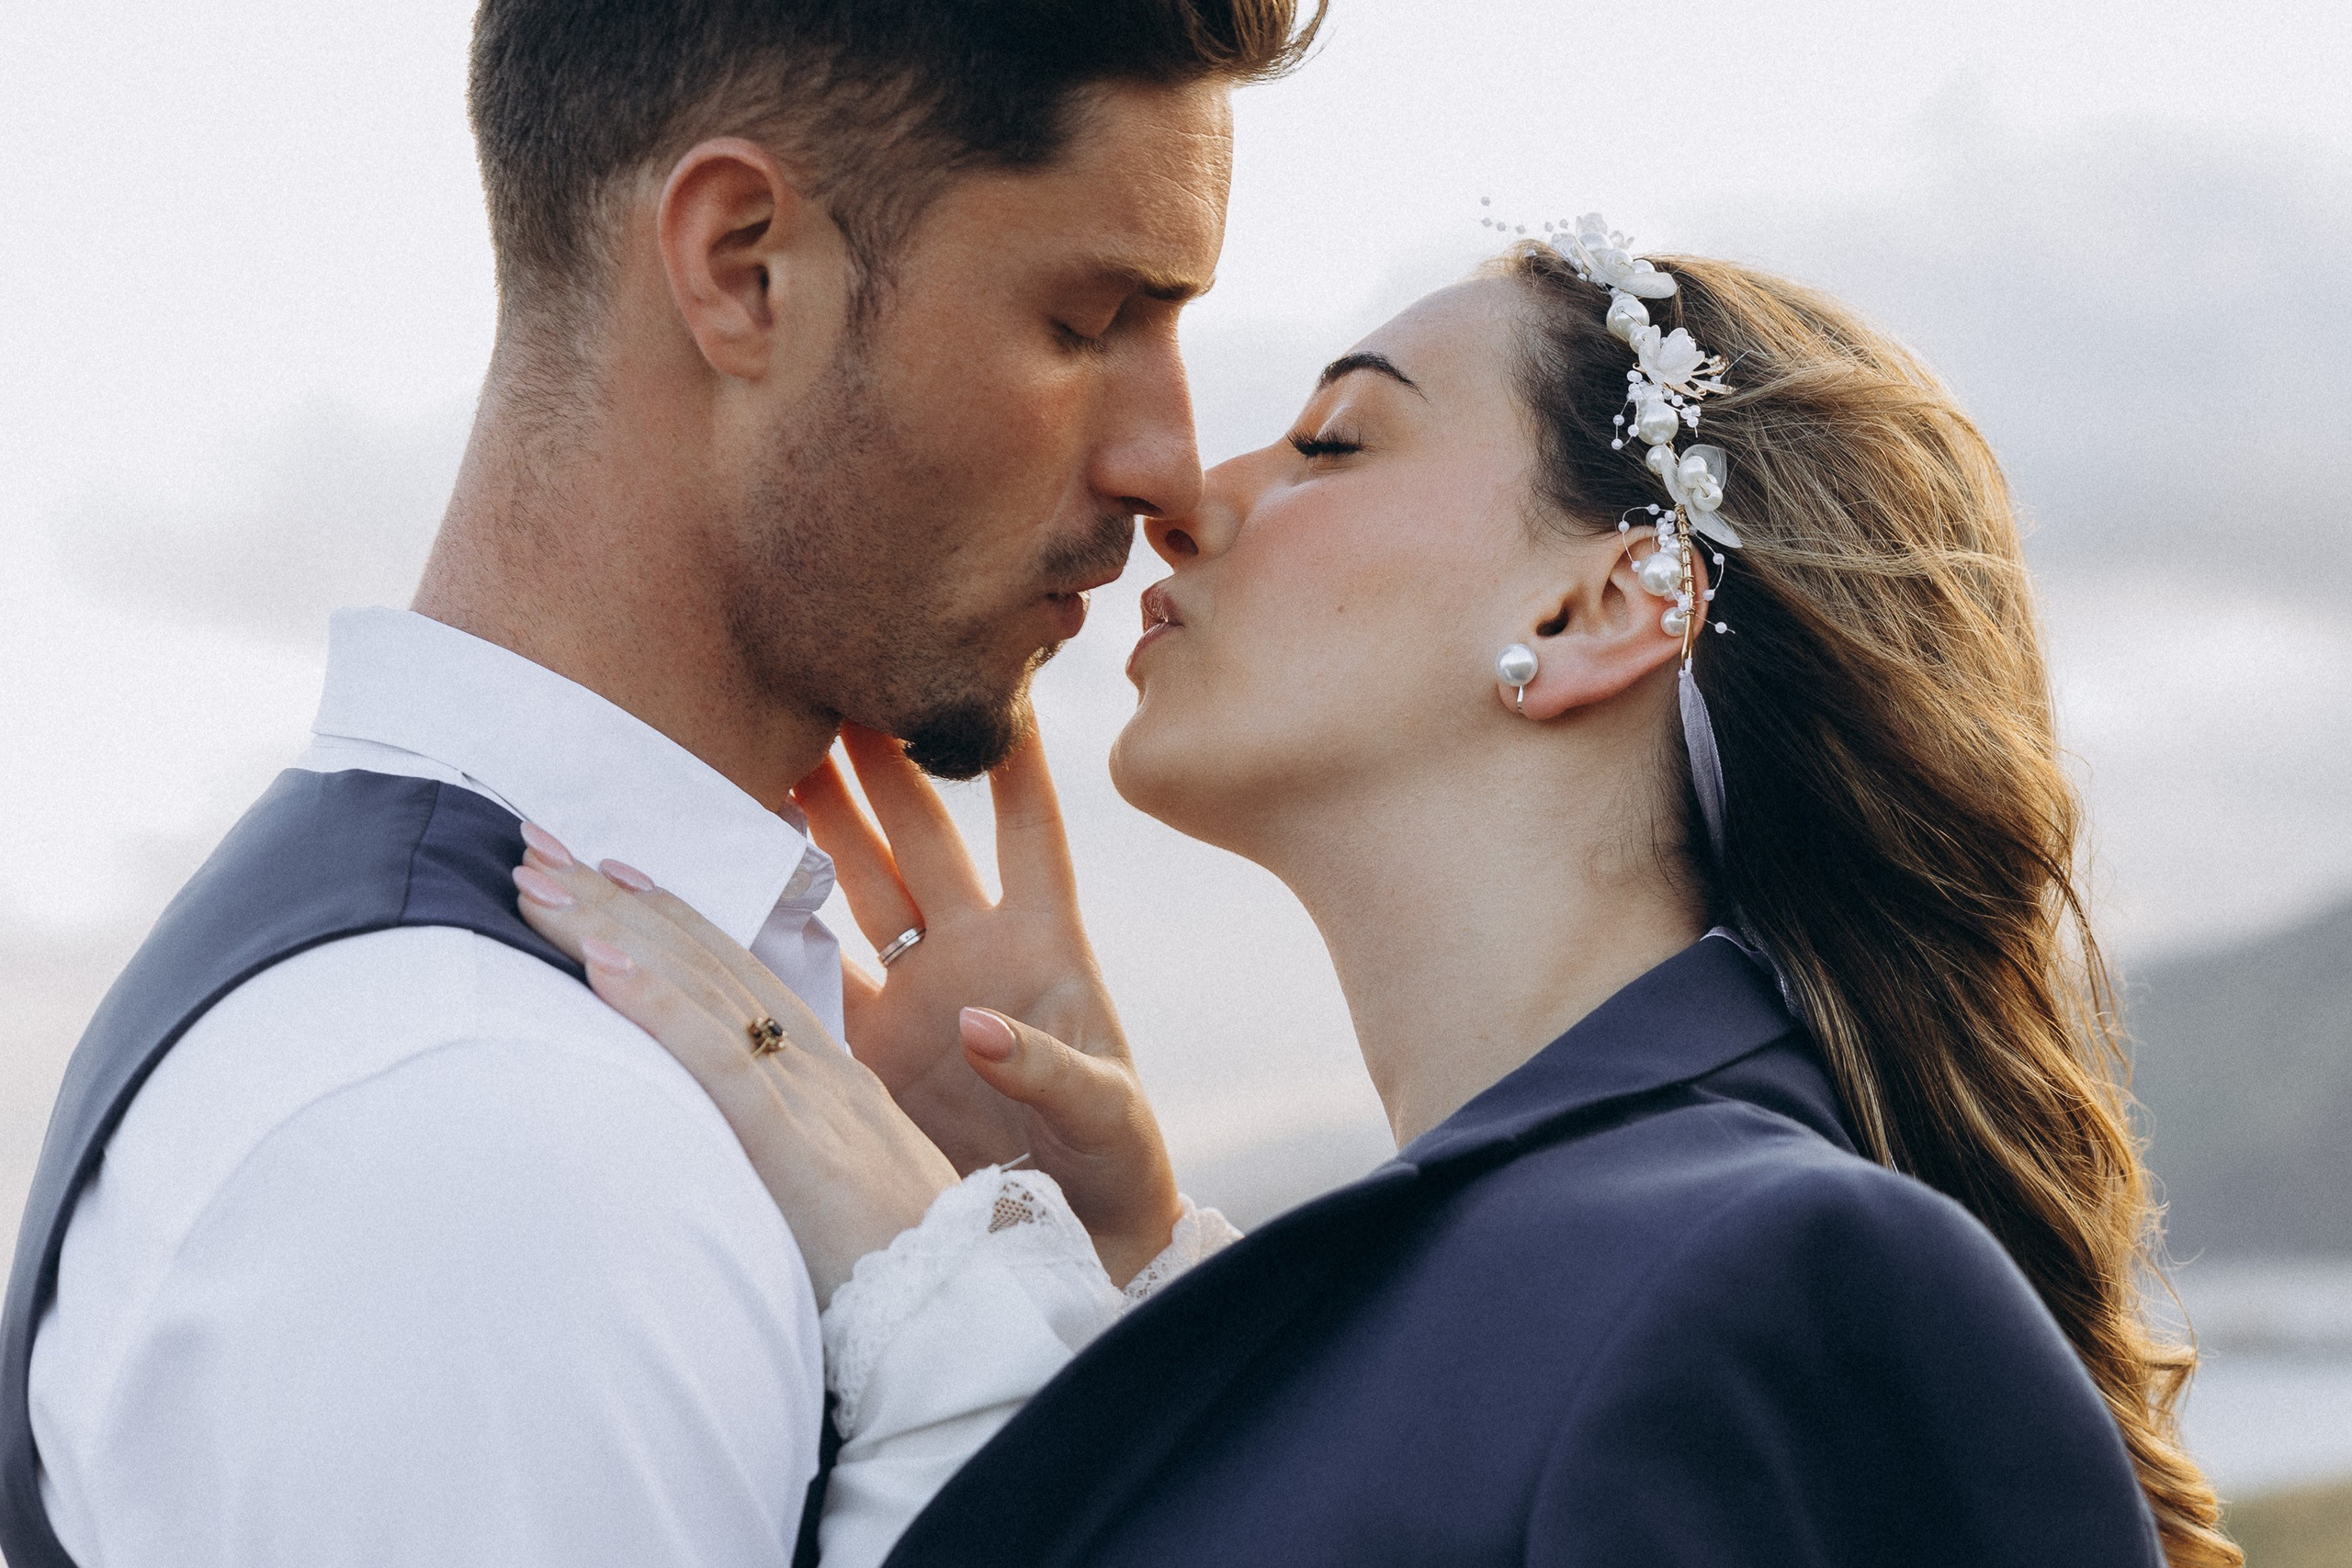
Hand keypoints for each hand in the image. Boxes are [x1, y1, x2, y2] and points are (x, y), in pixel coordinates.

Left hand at [511, 837, 955, 1306]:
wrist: (973, 1322)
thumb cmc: (911, 1279)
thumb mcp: (845, 1199)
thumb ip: (792, 1164)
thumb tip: (726, 1161)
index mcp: (836, 1083)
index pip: (741, 980)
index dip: (674, 921)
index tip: (611, 872)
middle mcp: (821, 1073)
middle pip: (706, 964)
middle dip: (615, 900)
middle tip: (534, 843)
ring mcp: (812, 1101)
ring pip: (699, 990)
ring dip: (609, 927)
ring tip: (535, 876)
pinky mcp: (795, 1147)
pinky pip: (716, 1060)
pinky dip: (657, 1003)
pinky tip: (601, 960)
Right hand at [798, 723, 1182, 1281]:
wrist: (1075, 1238)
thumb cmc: (1115, 1165)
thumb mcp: (1106, 1115)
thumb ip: (1050, 1069)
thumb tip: (978, 1026)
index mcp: (1048, 946)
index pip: (1032, 832)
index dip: (1015, 762)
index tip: (996, 681)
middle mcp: (976, 951)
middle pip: (922, 835)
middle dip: (883, 761)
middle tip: (843, 681)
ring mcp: (918, 991)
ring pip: (859, 881)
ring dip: (822, 820)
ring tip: (780, 745)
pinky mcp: (873, 1045)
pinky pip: (816, 971)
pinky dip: (779, 927)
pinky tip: (738, 872)